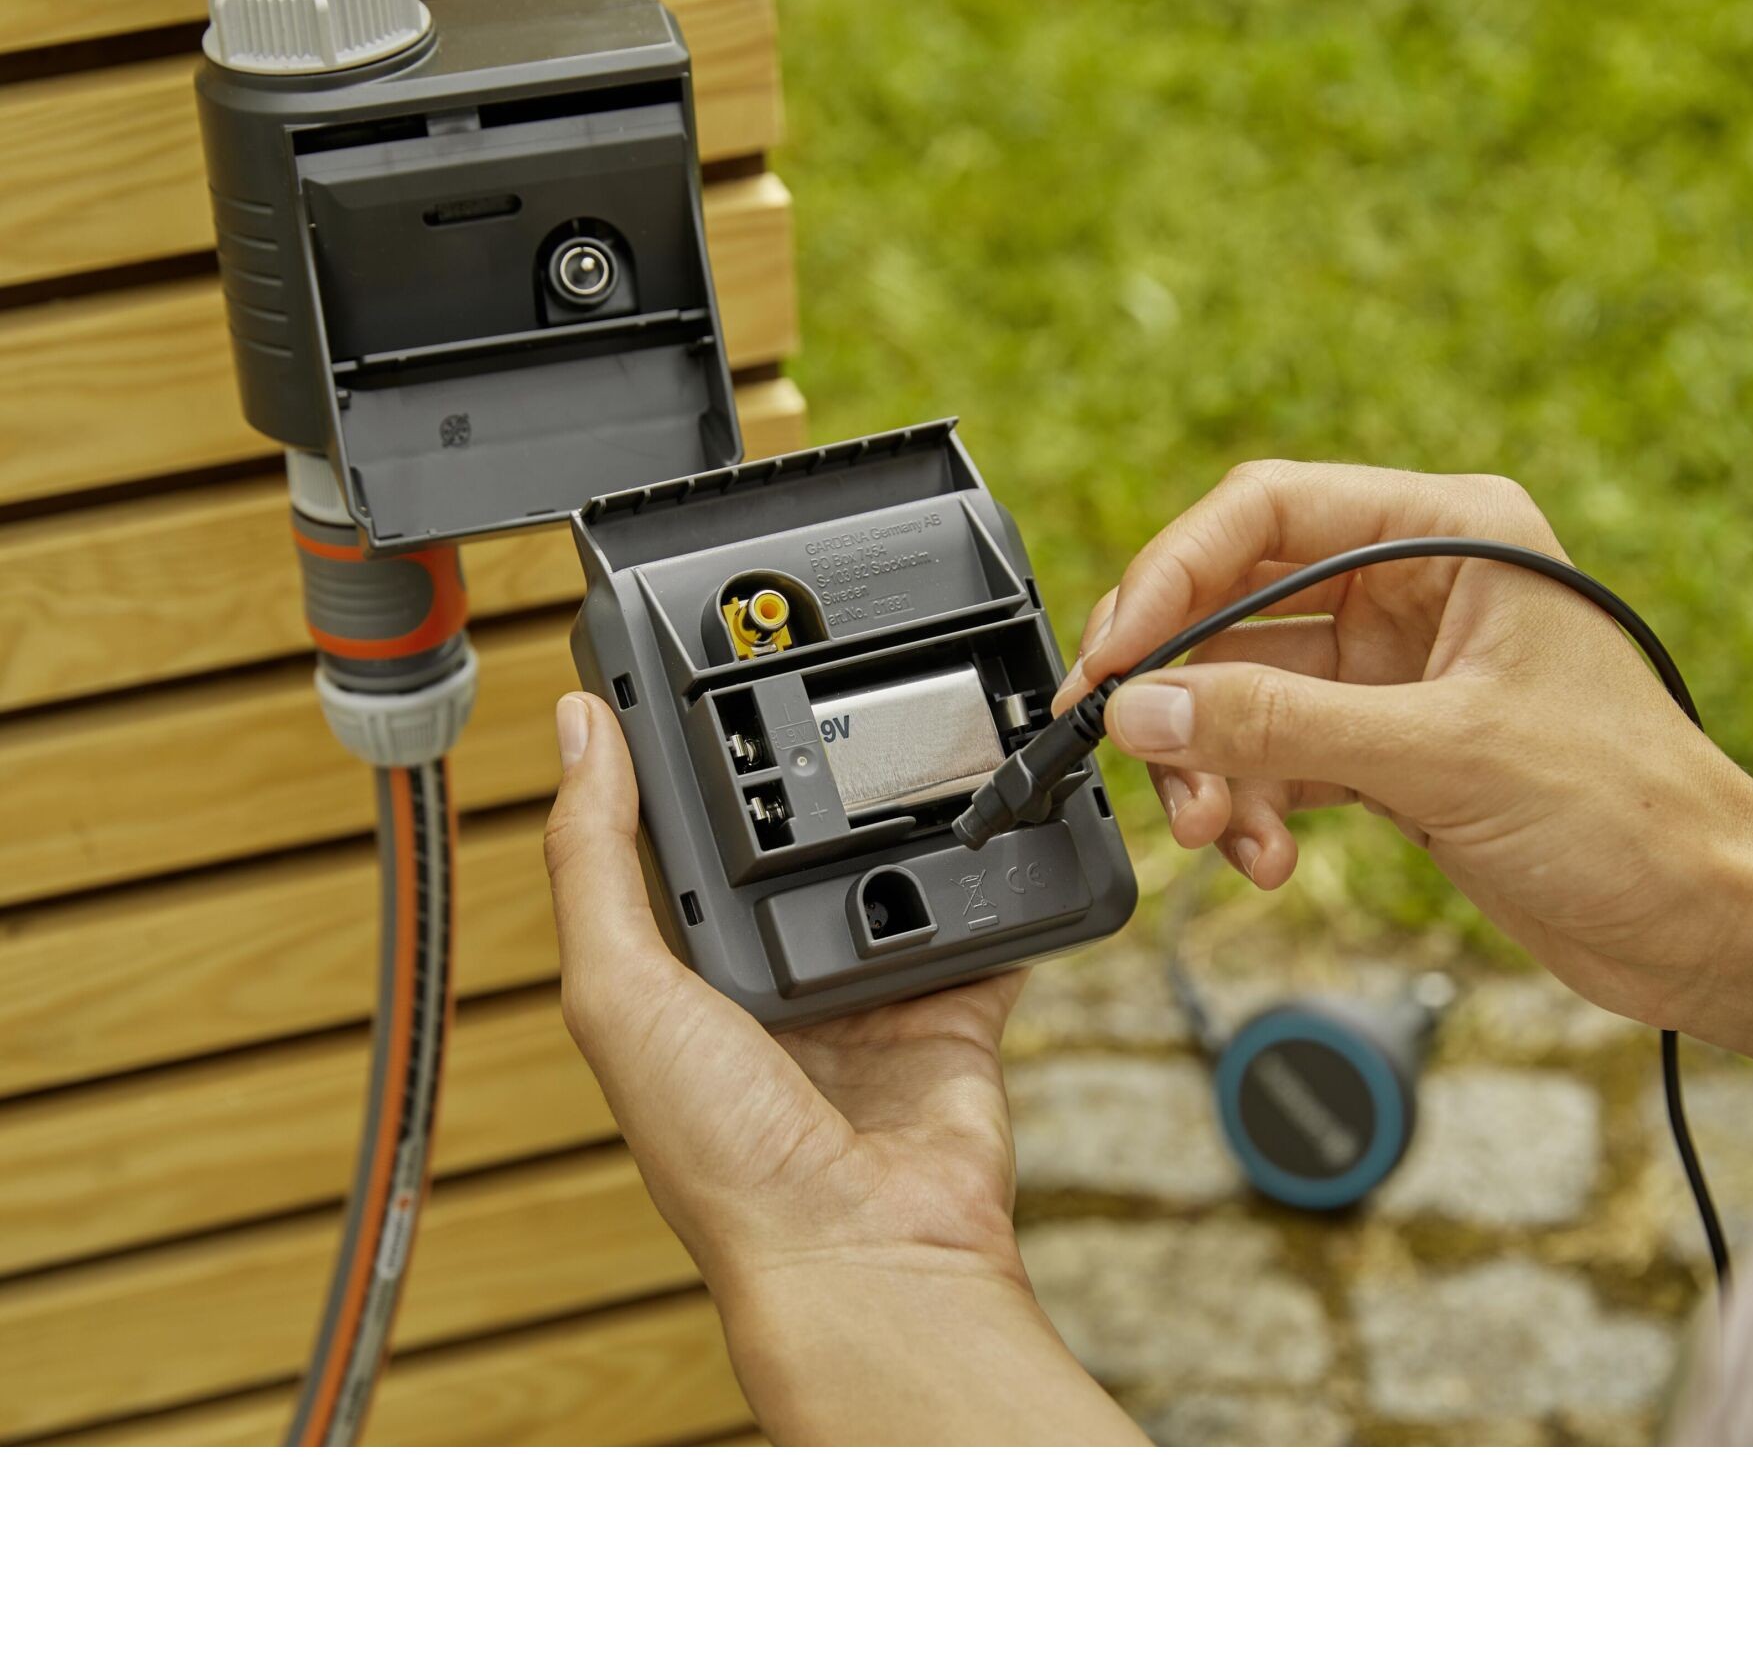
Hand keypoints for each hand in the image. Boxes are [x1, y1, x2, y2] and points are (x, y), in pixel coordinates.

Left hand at [543, 692, 1144, 1442]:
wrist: (864, 1248)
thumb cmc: (721, 1154)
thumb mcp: (620, 988)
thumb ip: (595, 858)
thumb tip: (579, 729)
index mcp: (680, 977)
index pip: (674, 843)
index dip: (675, 762)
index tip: (689, 672)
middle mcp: (771, 982)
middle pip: (790, 851)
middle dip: (805, 781)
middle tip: (818, 679)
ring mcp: (869, 996)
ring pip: (892, 874)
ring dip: (905, 820)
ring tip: (914, 734)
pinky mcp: (956, 1010)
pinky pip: (986, 927)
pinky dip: (999, 885)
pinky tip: (1004, 821)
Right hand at [1056, 462, 1752, 1076]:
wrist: (1704, 920)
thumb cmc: (1631, 811)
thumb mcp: (1443, 756)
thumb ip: (1282, 727)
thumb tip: (1144, 709)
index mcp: (1449, 533)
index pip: (1264, 513)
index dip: (1172, 576)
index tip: (1116, 658)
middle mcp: (1414, 586)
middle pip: (1237, 607)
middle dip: (1183, 691)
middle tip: (1130, 750)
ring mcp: (1395, 671)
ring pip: (1246, 694)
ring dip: (1214, 766)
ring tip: (1219, 834)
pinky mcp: (1387, 746)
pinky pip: (1277, 757)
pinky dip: (1255, 805)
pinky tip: (1266, 856)